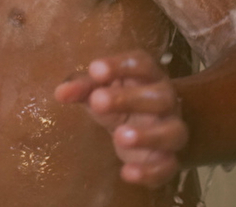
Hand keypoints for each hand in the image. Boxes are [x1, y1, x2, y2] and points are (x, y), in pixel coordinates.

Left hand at [54, 50, 188, 187]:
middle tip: (98, 101)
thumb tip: (61, 93)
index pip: (141, 63)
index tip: (95, 69)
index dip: (120, 65)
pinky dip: (149, 172)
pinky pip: (167, 166)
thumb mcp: (98, 90)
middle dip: (129, 98)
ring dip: (148, 135)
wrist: (147, 131)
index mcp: (148, 76)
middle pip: (160, 96)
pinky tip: (126, 173)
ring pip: (174, 132)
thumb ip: (82, 88)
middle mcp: (166, 100)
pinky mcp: (168, 160)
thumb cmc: (118, 101)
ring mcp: (171, 129)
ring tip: (119, 137)